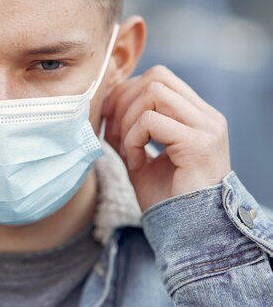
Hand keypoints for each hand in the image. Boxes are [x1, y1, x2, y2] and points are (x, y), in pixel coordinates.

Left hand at [102, 65, 230, 211]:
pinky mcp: (199, 143)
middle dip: (124, 103)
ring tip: (127, 152)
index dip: (127, 94)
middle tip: (114, 136)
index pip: (159, 78)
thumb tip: (105, 103)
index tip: (112, 124)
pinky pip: (151, 122)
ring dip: (128, 121)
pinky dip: (133, 140)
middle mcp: (207, 116)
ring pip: (153, 93)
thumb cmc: (165, 197)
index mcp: (196, 115)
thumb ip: (128, 128)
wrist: (189, 233)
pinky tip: (137, 164)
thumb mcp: (141, 154)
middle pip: (156, 78)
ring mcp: (207, 127)